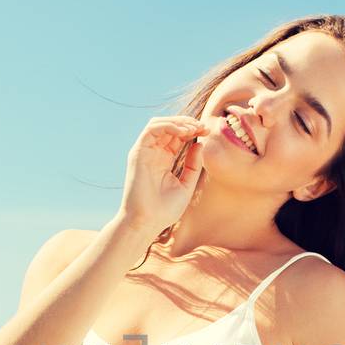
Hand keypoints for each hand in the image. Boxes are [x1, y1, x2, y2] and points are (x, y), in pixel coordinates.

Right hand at [119, 116, 210, 238]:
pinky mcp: (138, 153)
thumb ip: (193, 165)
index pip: (177, 136)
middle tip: (203, 127)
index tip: (207, 131)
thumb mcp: (186, 185)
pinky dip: (168, 126)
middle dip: (187, 123)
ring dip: (178, 122)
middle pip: (169, 127)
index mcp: (163, 160)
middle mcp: (153, 153)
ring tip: (194, 127)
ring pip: (159, 124)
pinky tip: (184, 132)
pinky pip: (152, 129)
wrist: (147, 222)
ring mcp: (145, 152)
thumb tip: (200, 144)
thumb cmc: (164, 210)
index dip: (192, 130)